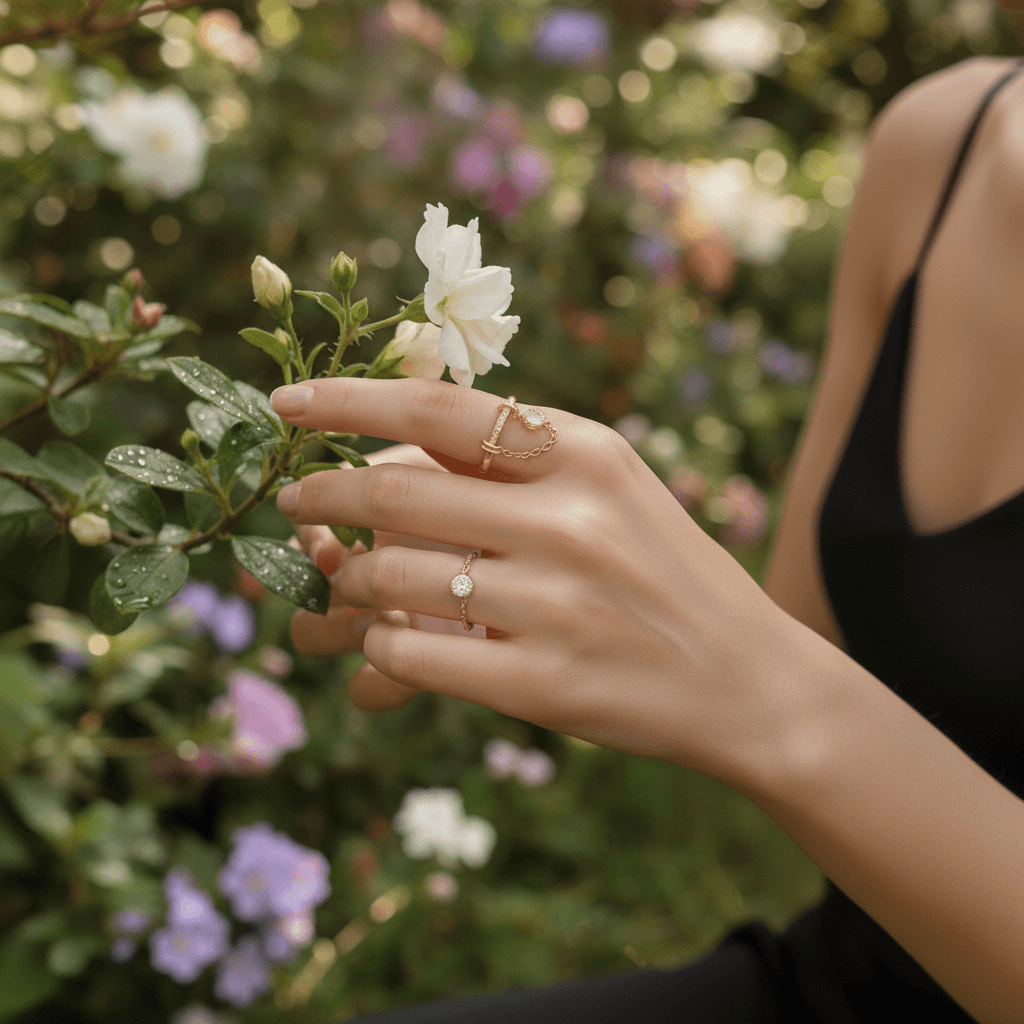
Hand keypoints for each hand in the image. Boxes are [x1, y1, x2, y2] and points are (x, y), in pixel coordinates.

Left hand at [271, 377, 802, 784]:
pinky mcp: (542, 683)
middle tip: (292, 499)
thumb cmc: (661, 571)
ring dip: (345, 580)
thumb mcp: (608, 489)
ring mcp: (555, 605)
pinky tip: (386, 644)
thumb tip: (385, 448)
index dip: (348, 401)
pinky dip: (378, 648)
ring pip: (389, 579)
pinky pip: (410, 655)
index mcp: (585, 453)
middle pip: (396, 493)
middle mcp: (569, 520)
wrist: (745, 679)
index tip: (288, 402)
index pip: (439, 410)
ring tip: (342, 581)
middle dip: (320, 494)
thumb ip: (512, 462)